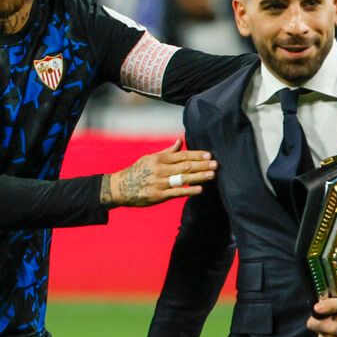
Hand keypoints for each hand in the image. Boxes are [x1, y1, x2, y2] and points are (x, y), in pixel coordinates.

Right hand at [101, 140, 216, 206]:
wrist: (121, 187)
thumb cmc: (137, 171)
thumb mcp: (150, 158)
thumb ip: (167, 152)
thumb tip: (180, 141)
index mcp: (159, 159)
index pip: (182, 155)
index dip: (196, 154)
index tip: (209, 154)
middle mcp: (161, 169)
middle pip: (185, 166)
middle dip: (202, 165)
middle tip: (216, 164)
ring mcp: (160, 183)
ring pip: (183, 178)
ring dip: (199, 176)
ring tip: (212, 175)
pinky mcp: (159, 195)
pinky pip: (177, 192)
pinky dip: (189, 190)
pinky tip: (200, 189)